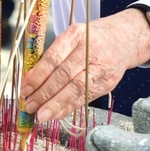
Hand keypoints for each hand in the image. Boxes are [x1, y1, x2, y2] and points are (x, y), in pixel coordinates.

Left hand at [21, 9, 149, 121]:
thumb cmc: (91, 38)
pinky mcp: (108, 83)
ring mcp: (101, 68)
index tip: (25, 89)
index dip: (38, 75)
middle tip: (30, 106)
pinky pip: (85, 98)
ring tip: (41, 115)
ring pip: (76, 89)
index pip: (54, 58)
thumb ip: (54, 55)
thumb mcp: (72, 36)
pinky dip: (69, 108)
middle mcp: (90, 50)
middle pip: (64, 75)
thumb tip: (31, 81)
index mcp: (76, 35)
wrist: (124, 39)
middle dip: (44, 94)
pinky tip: (56, 114)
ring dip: (56, 105)